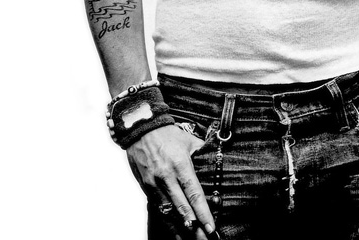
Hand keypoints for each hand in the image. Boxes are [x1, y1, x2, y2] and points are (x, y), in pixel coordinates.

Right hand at [127, 124, 217, 239]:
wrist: (139, 128)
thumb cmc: (167, 134)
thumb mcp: (188, 141)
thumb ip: (204, 153)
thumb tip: (219, 161)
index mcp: (180, 165)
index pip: (194, 194)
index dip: (203, 213)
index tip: (211, 228)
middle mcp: (166, 177)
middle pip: (182, 208)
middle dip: (195, 228)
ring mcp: (154, 183)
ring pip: (169, 212)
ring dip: (181, 229)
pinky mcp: (145, 186)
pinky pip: (158, 209)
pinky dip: (167, 222)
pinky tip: (176, 233)